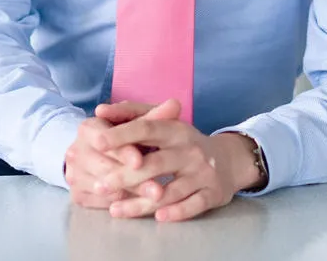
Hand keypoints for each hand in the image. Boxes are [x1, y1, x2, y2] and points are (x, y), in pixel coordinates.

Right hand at [62, 100, 179, 209]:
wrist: (98, 155)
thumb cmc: (123, 136)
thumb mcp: (137, 124)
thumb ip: (155, 117)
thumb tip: (175, 105)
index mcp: (87, 128)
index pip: (104, 140)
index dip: (123, 151)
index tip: (140, 161)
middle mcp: (75, 151)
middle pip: (105, 167)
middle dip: (133, 178)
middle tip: (158, 190)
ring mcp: (74, 175)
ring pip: (105, 188)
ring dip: (131, 194)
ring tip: (156, 200)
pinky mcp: (77, 195)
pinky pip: (100, 203)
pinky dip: (121, 205)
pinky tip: (141, 205)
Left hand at [95, 99, 257, 221]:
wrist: (229, 160)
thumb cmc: (185, 143)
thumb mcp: (165, 124)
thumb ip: (133, 115)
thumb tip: (100, 111)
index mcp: (176, 129)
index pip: (147, 129)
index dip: (122, 134)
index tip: (97, 140)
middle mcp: (190, 150)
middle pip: (155, 163)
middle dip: (125, 175)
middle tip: (100, 185)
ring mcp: (203, 172)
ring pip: (170, 190)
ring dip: (142, 202)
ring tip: (115, 209)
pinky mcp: (212, 193)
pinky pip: (193, 205)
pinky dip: (176, 212)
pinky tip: (157, 217)